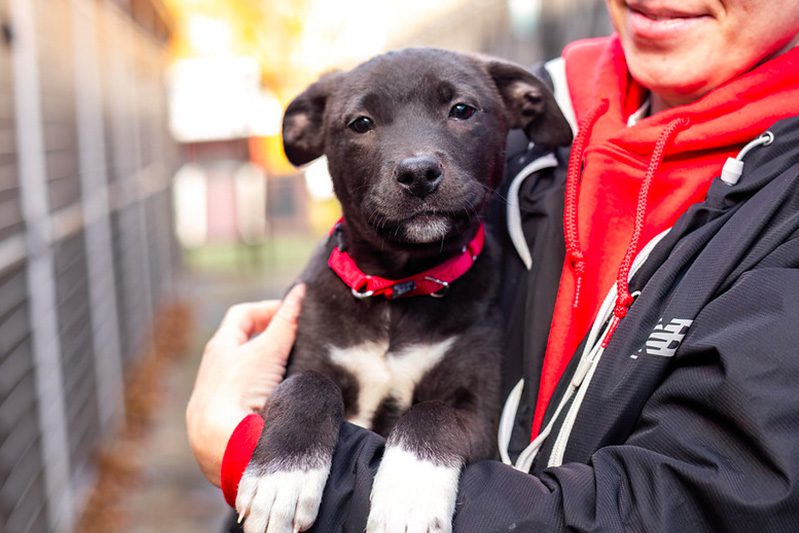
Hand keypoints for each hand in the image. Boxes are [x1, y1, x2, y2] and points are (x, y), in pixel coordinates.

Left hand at [186, 284, 305, 485]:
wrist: (224, 444)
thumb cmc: (241, 389)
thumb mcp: (269, 350)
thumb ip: (286, 321)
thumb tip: (301, 291)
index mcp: (219, 347)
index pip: (244, 315)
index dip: (269, 310)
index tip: (295, 314)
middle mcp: (214, 370)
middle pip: (245, 344)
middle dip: (271, 340)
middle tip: (298, 342)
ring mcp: (218, 397)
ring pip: (247, 374)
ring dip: (271, 370)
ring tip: (296, 373)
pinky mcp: (227, 422)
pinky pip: (249, 400)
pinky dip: (268, 395)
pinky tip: (284, 401)